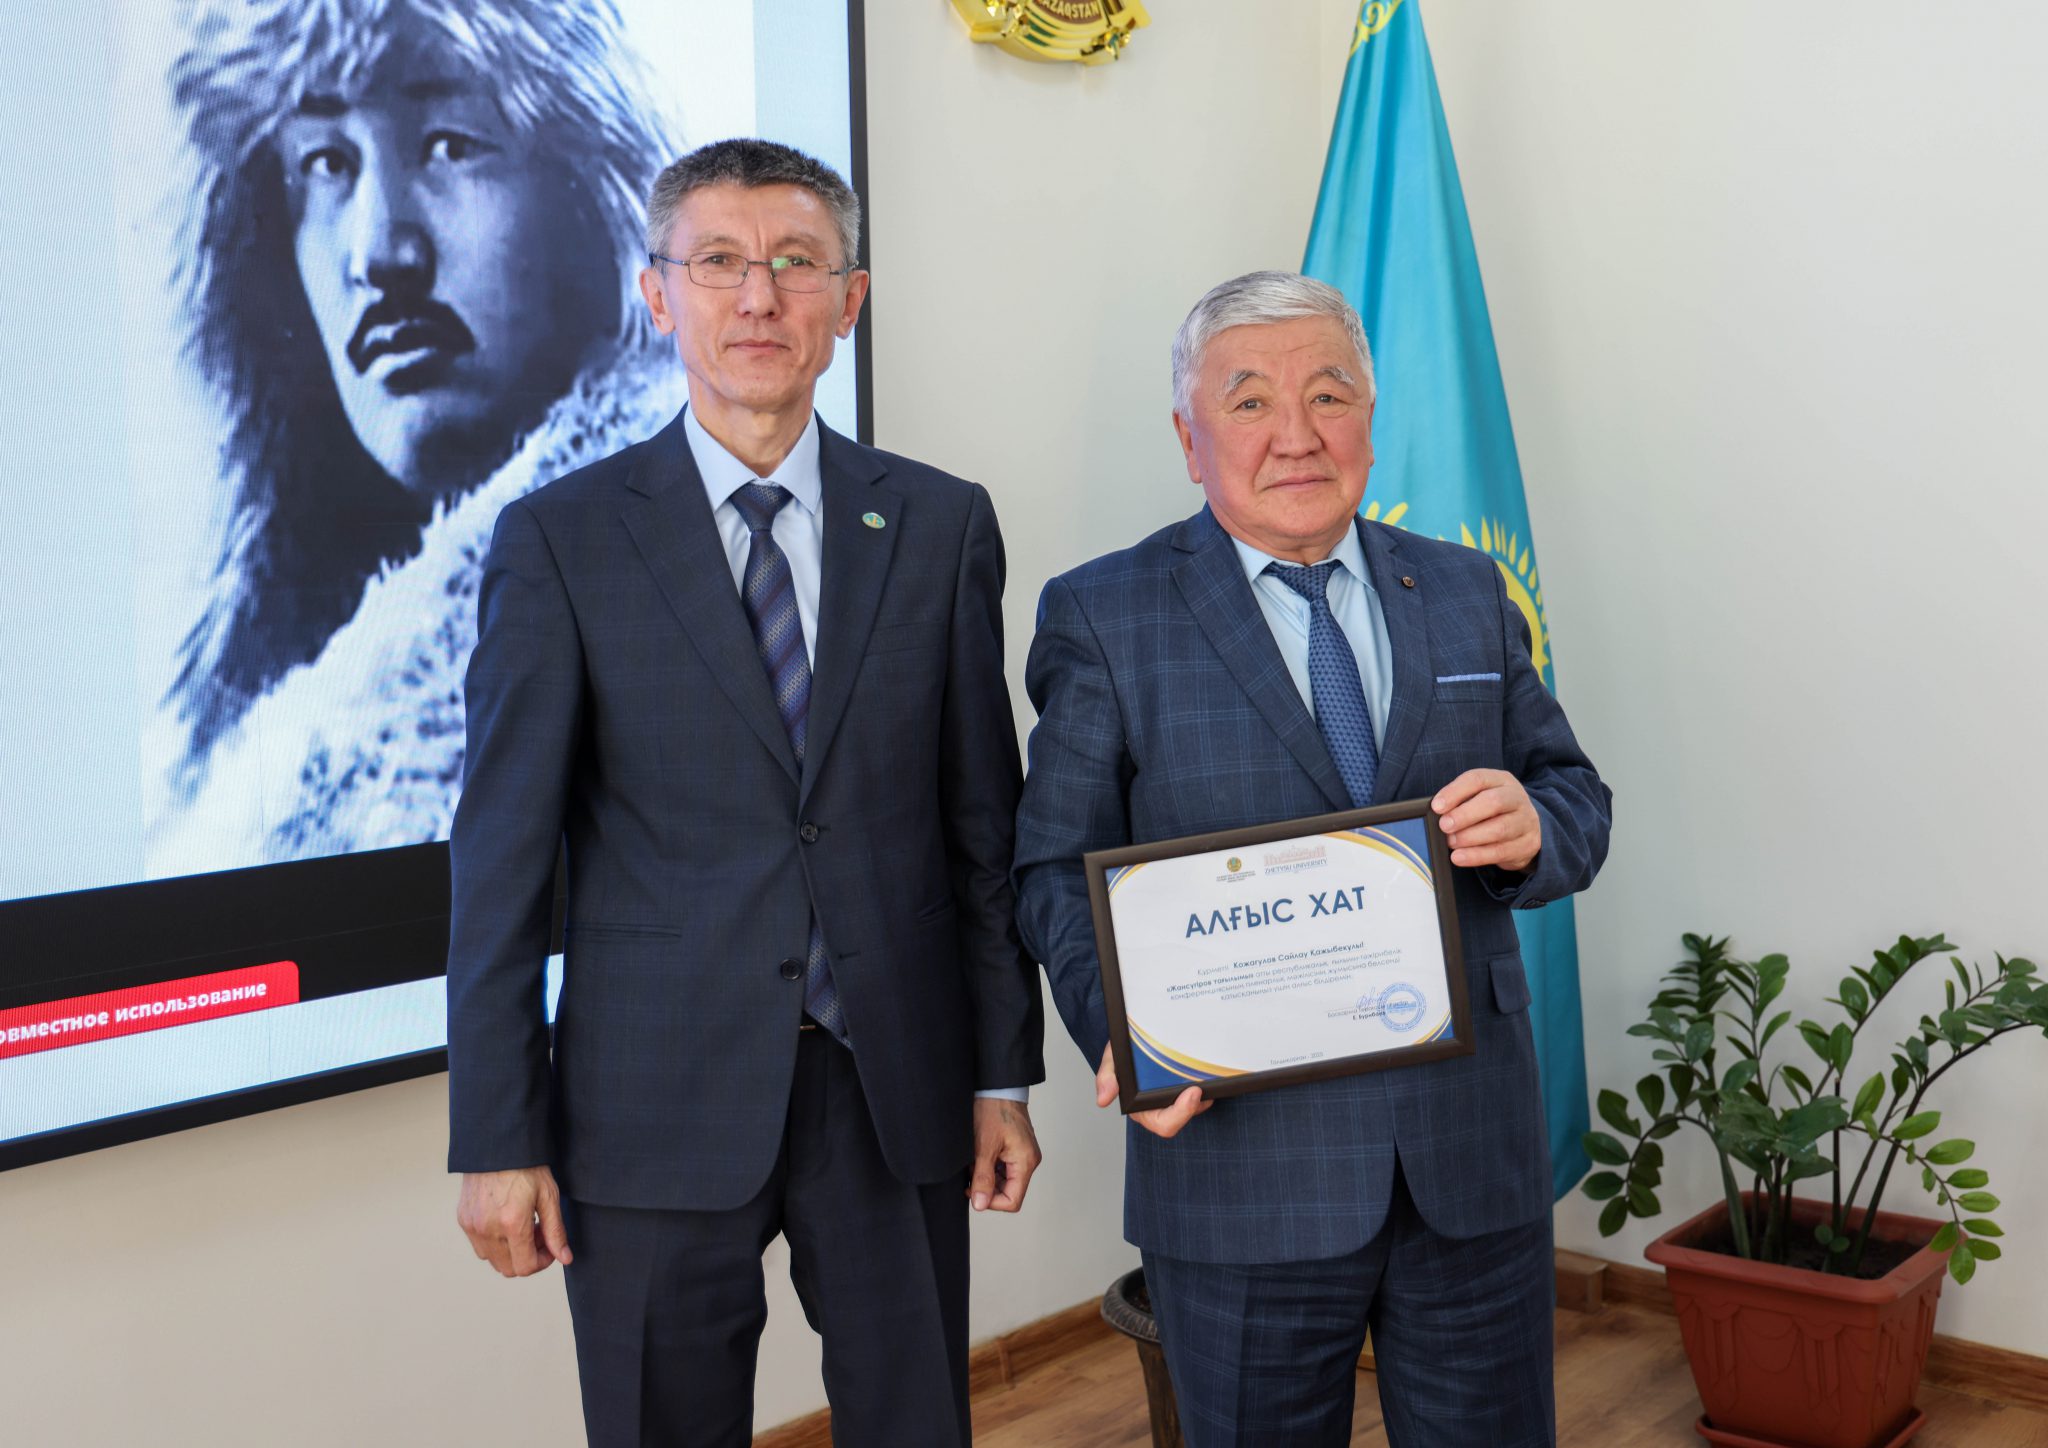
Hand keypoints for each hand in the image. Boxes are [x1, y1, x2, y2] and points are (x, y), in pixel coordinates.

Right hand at [456, 1166, 571, 1277]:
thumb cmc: (527, 1166)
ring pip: (492, 1260)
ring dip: (510, 1252)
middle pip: (508, 1269)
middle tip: (537, 1234)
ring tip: (522, 1226)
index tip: (549, 1245)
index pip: (525, 1267)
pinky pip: (479, 1245)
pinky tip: (506, 1220)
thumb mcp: (549, 1196)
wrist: (498, 1144)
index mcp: (512, 1223)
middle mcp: (487, 1229)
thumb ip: (556, 1231)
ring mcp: (472, 1226)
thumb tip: (565, 1258)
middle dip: (527, 1258)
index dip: (542, 1262)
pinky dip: (494, 1242)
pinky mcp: (463, 1219)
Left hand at [969, 1099, 1042, 1212]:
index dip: (991, 1202)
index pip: (1013, 1200)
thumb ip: (982, 1177)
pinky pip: (1002, 1168)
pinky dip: (988, 1165)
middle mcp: (1028, 1161)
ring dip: (986, 1175)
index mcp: (1025, 1162)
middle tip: (971, 1171)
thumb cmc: (993, 1109)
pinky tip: (978, 1153)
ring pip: (1003, 1180)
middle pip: (1008, 1191)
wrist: (995, 1086)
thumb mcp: (983, 1146)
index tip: (974, 1191)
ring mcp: (1022, 1155)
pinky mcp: (1015, 1149)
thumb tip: (980, 1204)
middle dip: (987, 1186)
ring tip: (974, 1159)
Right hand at [1097, 1043, 1210, 1138]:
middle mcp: (1157, 1108)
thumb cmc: (1124, 1053)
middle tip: (1200, 1089)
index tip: (1191, 1093)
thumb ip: (1106, 1077)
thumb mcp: (1112, 1059)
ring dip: (1201, 1098)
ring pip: (1193, 1109)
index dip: (1179, 1113)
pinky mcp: (1184, 1092)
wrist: (1135, 1037)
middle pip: (1179, 1121)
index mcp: (1140, 1108)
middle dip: (1191, 1109)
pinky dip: (1205, 1089)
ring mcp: (1172, 1101)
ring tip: (1205, 1079)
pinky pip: (1200, 1098)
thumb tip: (1103, 1100)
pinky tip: (1204, 1076)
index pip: (1163, 1123)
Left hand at [1433, 769, 1541, 871]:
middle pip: (1493, 802)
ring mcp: (1526, 821)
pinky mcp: (1528, 844)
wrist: (1527, 829)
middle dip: (1465, 815)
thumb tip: (1437, 813)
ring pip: (1499, 829)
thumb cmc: (1494, 811)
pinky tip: (1460, 857)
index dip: (1455, 792)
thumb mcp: (1480, 798)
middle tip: (1444, 826)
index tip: (1437, 806)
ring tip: (1451, 842)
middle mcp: (1517, 798)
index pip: (1478, 779)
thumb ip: (1460, 802)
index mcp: (1502, 780)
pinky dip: (1477, 856)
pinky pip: (1501, 851)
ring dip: (1470, 837)